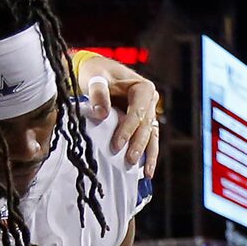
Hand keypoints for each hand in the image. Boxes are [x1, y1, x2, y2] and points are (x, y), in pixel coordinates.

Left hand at [80, 61, 162, 179]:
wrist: (98, 72)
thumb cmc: (96, 74)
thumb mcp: (95, 79)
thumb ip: (98, 94)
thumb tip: (101, 114)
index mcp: (143, 88)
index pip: (137, 112)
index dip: (127, 129)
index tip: (116, 145)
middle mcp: (150, 101)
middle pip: (146, 126)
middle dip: (138, 145)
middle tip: (129, 161)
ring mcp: (148, 113)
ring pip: (151, 136)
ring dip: (148, 154)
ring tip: (145, 173)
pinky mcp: (143, 123)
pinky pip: (148, 140)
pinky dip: (147, 155)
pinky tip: (145, 171)